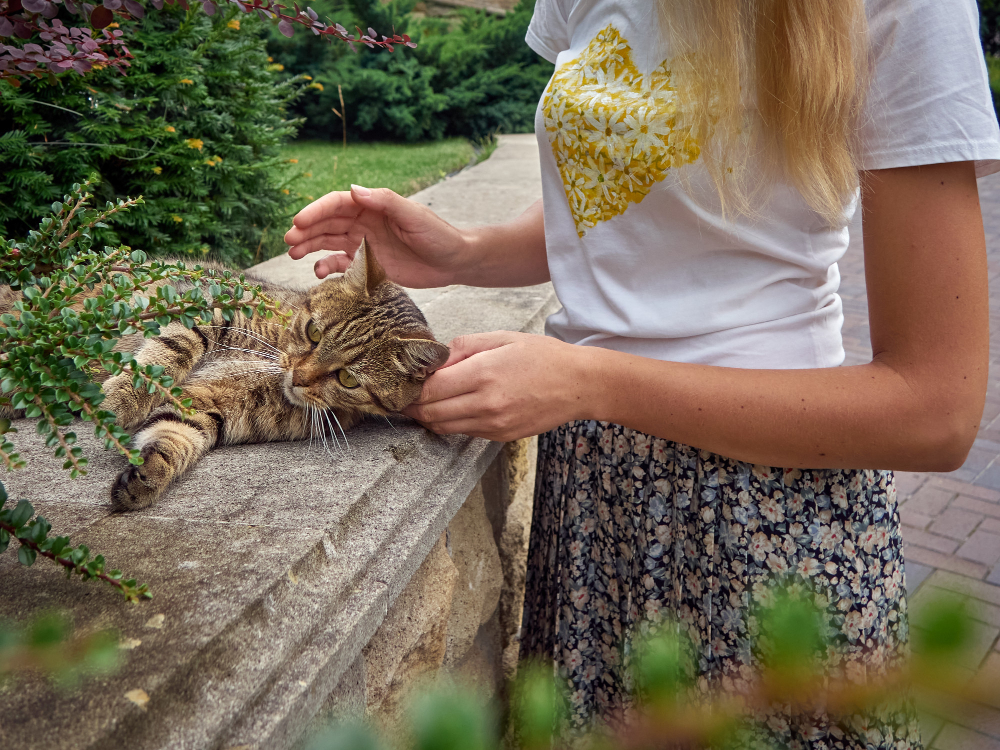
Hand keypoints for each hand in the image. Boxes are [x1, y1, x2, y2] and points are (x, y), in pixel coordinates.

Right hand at [284, 184, 468, 287]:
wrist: (453, 261)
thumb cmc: (437, 234)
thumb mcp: (413, 215)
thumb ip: (384, 201)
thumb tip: (352, 189)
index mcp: (372, 206)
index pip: (336, 204)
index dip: (316, 211)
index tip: (299, 221)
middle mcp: (364, 222)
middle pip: (327, 222)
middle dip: (306, 229)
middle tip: (289, 240)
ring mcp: (364, 243)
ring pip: (328, 241)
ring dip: (309, 246)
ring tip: (293, 253)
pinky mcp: (367, 263)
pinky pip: (341, 263)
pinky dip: (327, 266)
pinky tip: (317, 271)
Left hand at [402, 331, 594, 441]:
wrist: (578, 385)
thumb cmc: (542, 356)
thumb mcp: (502, 338)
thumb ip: (463, 347)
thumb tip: (434, 359)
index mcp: (483, 374)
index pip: (430, 390)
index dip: (410, 388)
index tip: (402, 381)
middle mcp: (486, 403)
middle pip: (430, 413)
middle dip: (412, 406)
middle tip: (403, 396)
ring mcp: (493, 424)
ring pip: (443, 427)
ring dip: (428, 417)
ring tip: (424, 402)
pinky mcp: (500, 436)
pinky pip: (464, 432)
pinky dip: (451, 422)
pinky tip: (454, 407)